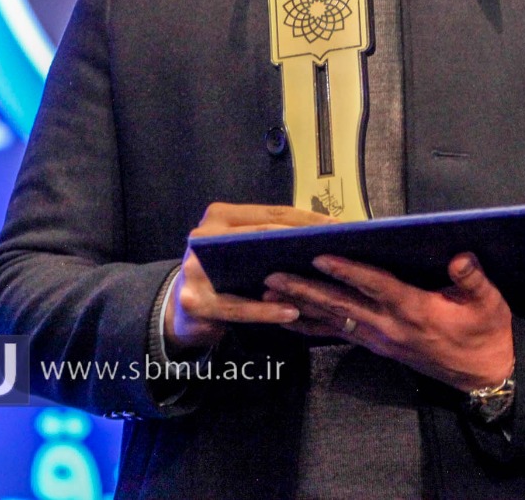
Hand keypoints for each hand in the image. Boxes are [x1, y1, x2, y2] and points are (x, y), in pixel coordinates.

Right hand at [166, 203, 335, 351]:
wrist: (182, 308)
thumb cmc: (223, 274)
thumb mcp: (239, 250)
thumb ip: (268, 239)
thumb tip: (324, 233)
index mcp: (220, 216)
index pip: (272, 212)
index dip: (309, 218)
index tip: (342, 226)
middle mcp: (203, 235)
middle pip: (262, 234)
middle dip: (304, 241)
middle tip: (339, 249)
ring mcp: (195, 269)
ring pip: (249, 269)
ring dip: (288, 276)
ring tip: (319, 281)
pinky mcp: (196, 301)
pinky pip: (238, 307)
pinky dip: (267, 311)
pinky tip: (292, 312)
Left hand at [263, 252, 513, 391]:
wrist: (483, 375)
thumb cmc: (486, 333)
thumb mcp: (490, 304)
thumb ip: (473, 280)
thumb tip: (460, 256)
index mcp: (416, 310)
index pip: (376, 286)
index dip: (348, 271)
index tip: (320, 257)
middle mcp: (391, 326)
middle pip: (341, 305)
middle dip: (305, 290)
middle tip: (273, 277)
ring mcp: (381, 339)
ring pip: (334, 321)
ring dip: (300, 307)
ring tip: (268, 295)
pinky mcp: (378, 346)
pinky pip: (338, 334)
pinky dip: (311, 326)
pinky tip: (289, 319)